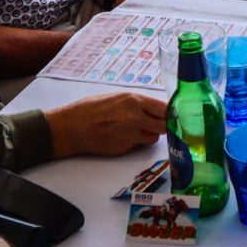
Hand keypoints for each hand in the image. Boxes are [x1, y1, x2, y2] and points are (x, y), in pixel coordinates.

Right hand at [47, 91, 165, 158]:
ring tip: (135, 130)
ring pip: (153, 138)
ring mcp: (130, 135)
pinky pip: (138, 146)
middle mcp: (135, 117)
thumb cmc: (90, 109)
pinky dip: (136, 143)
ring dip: (150, 135)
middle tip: (160, 124)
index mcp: (134, 100)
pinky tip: (123, 137)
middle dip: (164, 126)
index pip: (165, 108)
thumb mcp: (117, 98)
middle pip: (164, 125)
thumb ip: (137, 103)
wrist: (71, 127)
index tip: (175, 115)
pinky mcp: (124, 149)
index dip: (171, 113)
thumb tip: (156, 108)